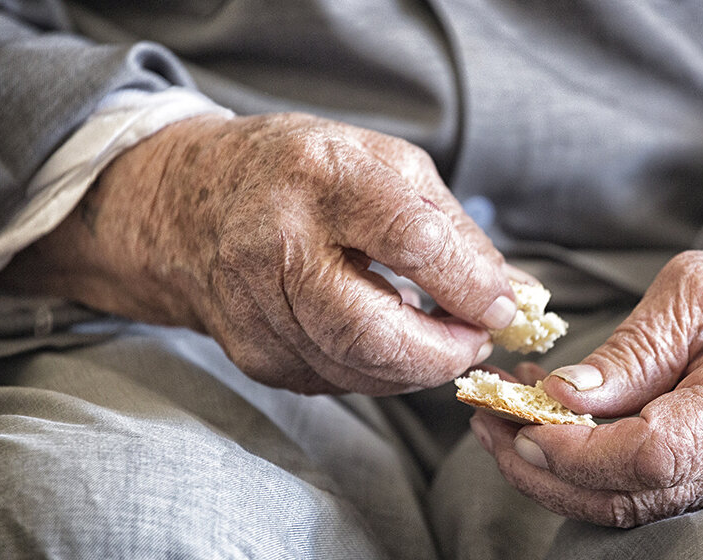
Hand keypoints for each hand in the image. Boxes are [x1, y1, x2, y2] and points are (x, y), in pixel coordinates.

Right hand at [1, 113, 515, 394]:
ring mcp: (257, 311)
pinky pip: (337, 382)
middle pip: (374, 334)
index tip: (501, 305)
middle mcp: (277, 246)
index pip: (410, 241)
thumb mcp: (383, 165)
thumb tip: (511, 295)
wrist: (190, 206)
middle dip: (444, 353)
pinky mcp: (255, 356)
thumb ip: (452, 230)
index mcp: (320, 178)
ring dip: (418, 367)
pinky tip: (386, 337)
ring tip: (441, 337)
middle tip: (476, 340)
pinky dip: (379, 371)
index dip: (468, 284)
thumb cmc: (301, 173)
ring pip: (360, 372)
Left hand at [470, 250, 702, 525]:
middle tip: (486, 420)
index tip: (524, 418)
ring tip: (498, 422)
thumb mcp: (695, 289)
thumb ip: (636, 348)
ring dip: (549, 474)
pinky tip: (540, 428)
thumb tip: (565, 395)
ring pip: (625, 508)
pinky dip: (577, 471)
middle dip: (543, 468)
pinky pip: (634, 496)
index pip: (656, 454)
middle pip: (630, 497)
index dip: (581, 449)